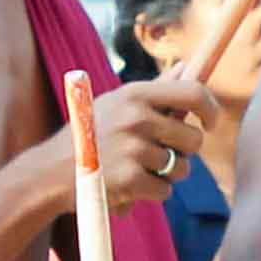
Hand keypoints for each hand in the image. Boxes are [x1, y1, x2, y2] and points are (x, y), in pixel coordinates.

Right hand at [80, 73, 231, 213]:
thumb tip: (187, 67)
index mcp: (135, 94)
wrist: (50, 172)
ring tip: (138, 169)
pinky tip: (130, 186)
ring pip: (181, 169)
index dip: (210, 109)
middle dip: (183, 153)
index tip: (210, 122)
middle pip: (193, 140)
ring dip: (167, 175)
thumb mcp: (116, 103)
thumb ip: (156, 89)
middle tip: (159, 155)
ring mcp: (132, 149)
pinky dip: (152, 193)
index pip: (193, 94)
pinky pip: (165, 191)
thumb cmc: (88, 135)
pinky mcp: (129, 179)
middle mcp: (136, 118)